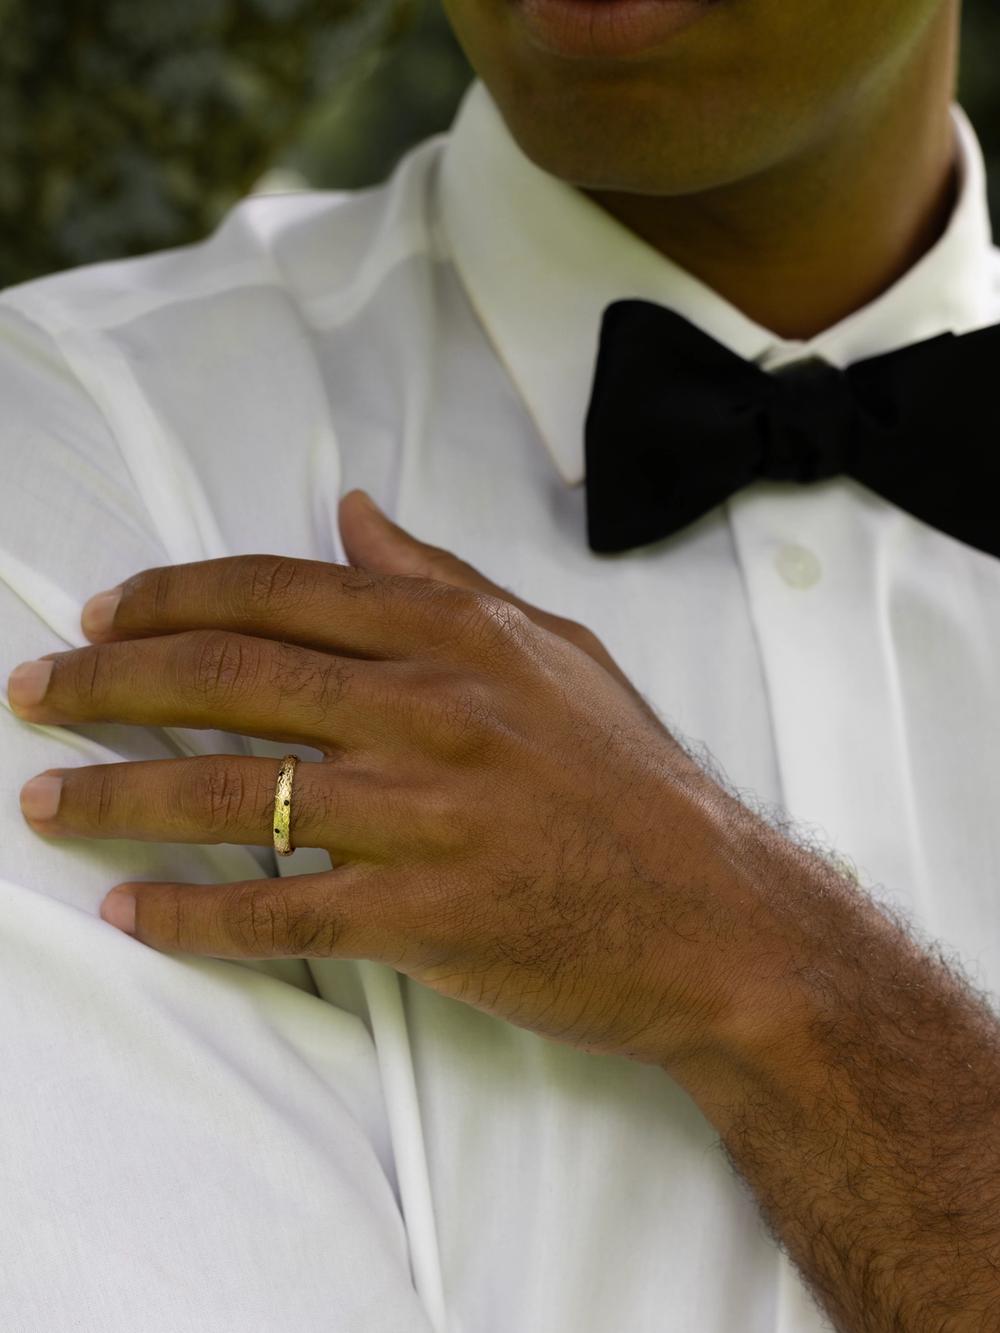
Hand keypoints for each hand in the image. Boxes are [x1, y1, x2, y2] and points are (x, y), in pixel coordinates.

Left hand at [8, 490, 757, 1068]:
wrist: (719, 913)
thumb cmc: (635, 782)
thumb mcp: (554, 649)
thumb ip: (442, 578)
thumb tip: (352, 512)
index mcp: (456, 638)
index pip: (277, 594)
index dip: (171, 599)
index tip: (101, 616)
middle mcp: (432, 711)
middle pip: (229, 680)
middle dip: (107, 685)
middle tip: (32, 695)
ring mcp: (427, 815)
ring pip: (234, 796)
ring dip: (119, 799)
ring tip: (44, 806)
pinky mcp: (427, 916)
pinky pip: (280, 914)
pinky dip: (195, 916)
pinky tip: (133, 911)